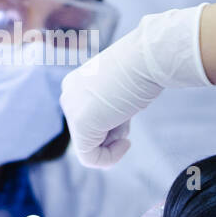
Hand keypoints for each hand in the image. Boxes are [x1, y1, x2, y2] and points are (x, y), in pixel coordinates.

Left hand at [60, 4, 210, 167]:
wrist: (147, 58)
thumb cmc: (142, 70)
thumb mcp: (122, 94)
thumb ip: (111, 112)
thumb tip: (115, 138)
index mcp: (76, 85)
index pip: (90, 120)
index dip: (112, 127)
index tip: (127, 118)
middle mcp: (68, 96)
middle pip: (88, 134)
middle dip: (112, 134)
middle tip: (127, 117)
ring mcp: (72, 109)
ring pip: (89, 147)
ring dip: (114, 142)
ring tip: (127, 117)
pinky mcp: (80, 124)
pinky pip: (89, 158)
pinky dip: (110, 158)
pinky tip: (126, 143)